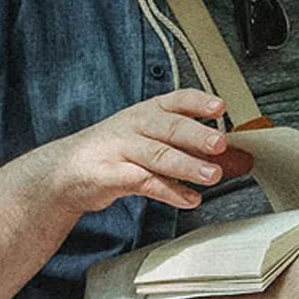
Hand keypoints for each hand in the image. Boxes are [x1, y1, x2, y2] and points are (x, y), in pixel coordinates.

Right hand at [41, 90, 253, 216]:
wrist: (62, 170)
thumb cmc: (116, 149)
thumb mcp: (150, 138)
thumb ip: (190, 147)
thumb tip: (236, 158)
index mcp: (149, 109)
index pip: (178, 99)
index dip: (200, 102)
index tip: (221, 107)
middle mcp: (136, 125)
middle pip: (171, 127)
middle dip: (198, 136)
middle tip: (221, 145)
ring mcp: (121, 149)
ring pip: (158, 155)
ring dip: (188, 166)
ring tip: (212, 175)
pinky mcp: (109, 176)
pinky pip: (143, 183)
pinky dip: (169, 192)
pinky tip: (189, 199)